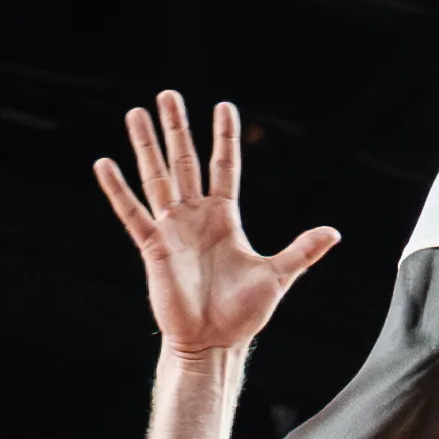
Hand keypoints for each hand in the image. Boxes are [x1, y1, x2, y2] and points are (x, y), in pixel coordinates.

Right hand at [93, 94, 338, 358]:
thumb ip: (302, 250)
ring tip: (135, 113)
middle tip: (168, 94)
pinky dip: (118, 190)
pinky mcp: (153, 248)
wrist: (213, 344)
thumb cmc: (243, 315)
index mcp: (225, 217)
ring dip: (146, 146)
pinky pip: (132, 214)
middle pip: (184, 161)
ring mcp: (172, 230)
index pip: (224, 166)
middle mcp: (195, 217)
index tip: (223, 105)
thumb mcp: (278, 276)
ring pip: (157, 177)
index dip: (224, 137)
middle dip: (176, 127)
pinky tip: (104, 164)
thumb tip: (335, 232)